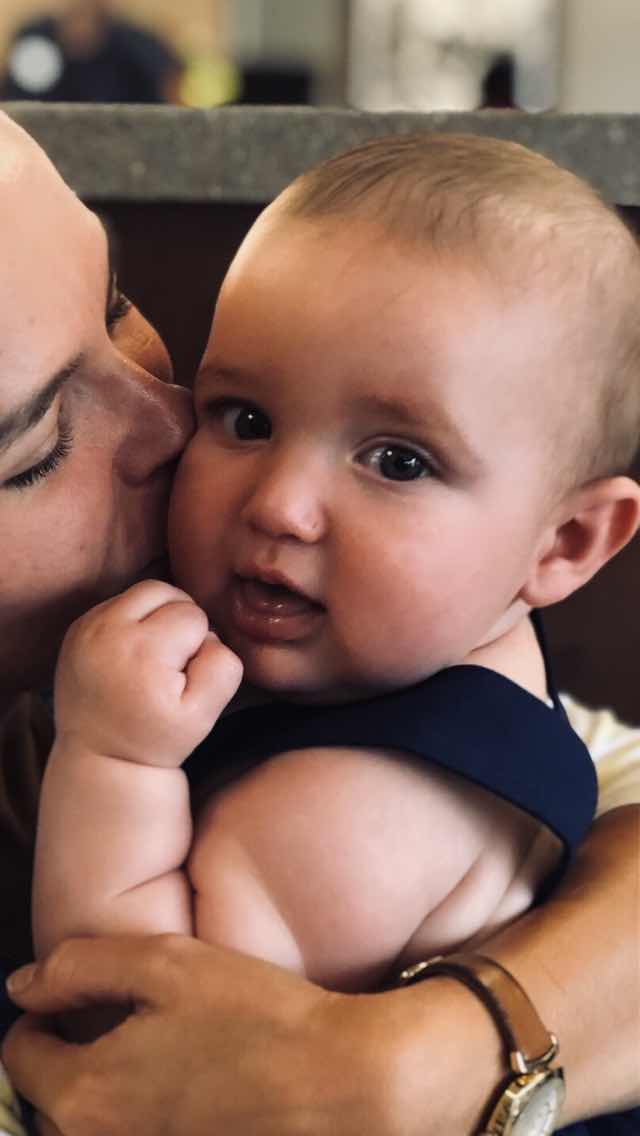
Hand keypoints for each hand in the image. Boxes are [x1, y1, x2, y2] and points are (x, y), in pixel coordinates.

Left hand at [2, 934, 467, 1135]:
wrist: (342, 1086)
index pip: (21, 1054)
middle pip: (51, 1101)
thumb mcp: (167, 964)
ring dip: (105, 1092)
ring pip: (93, 1126)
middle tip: (115, 1022)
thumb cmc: (259, 1020)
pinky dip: (145, 1115)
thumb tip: (23, 984)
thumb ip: (82, 966)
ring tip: (156, 1053)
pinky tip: (189, 1084)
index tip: (68, 999)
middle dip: (69, 1059)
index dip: (41, 1015)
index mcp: (86, 1094)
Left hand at [54, 580, 242, 765]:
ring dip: (156, 614)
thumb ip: (223, 666)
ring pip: (141, 593)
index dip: (199, 643)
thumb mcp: (205, 714)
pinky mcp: (76, 629)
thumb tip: (209, 634)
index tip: (184, 675)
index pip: (193, 615)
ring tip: (156, 652)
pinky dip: (133, 619)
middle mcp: (109, 631)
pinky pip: (117, 603)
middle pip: (165, 591)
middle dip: (179, 617)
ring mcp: (86, 628)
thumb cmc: (157, 737)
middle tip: (174, 658)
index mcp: (143, 651)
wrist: (102, 757)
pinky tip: (133, 652)